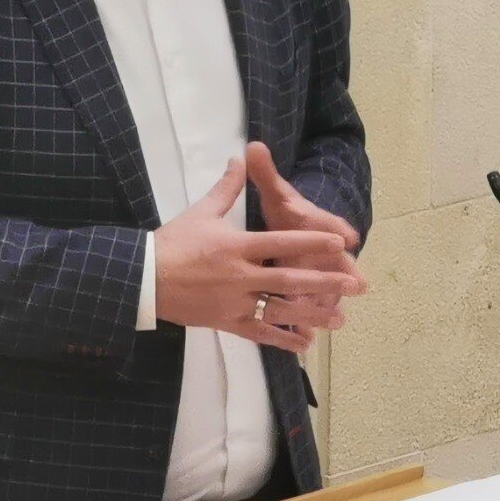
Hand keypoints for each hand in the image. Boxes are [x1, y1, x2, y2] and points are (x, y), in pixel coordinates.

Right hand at [154, 158, 366, 353]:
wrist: (144, 278)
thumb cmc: (173, 242)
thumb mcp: (201, 211)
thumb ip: (227, 187)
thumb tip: (241, 157)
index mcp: (238, 246)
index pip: (282, 243)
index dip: (312, 243)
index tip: (340, 243)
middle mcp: (241, 276)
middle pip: (290, 280)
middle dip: (325, 282)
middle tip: (354, 285)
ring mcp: (235, 302)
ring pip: (280, 310)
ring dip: (312, 315)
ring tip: (339, 319)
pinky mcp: (226, 323)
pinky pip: (260, 333)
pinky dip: (283, 339)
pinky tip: (304, 344)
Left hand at [246, 141, 364, 330]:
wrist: (301, 232)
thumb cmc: (289, 213)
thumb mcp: (277, 194)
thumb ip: (265, 174)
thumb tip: (253, 145)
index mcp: (317, 226)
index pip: (332, 225)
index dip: (340, 229)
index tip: (349, 235)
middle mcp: (324, 253)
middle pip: (338, 264)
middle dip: (346, 273)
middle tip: (361, 283)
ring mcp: (318, 277)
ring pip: (325, 293)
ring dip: (330, 305)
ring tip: (335, 320)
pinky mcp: (308, 296)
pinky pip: (307, 313)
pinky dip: (305, 326)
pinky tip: (305, 341)